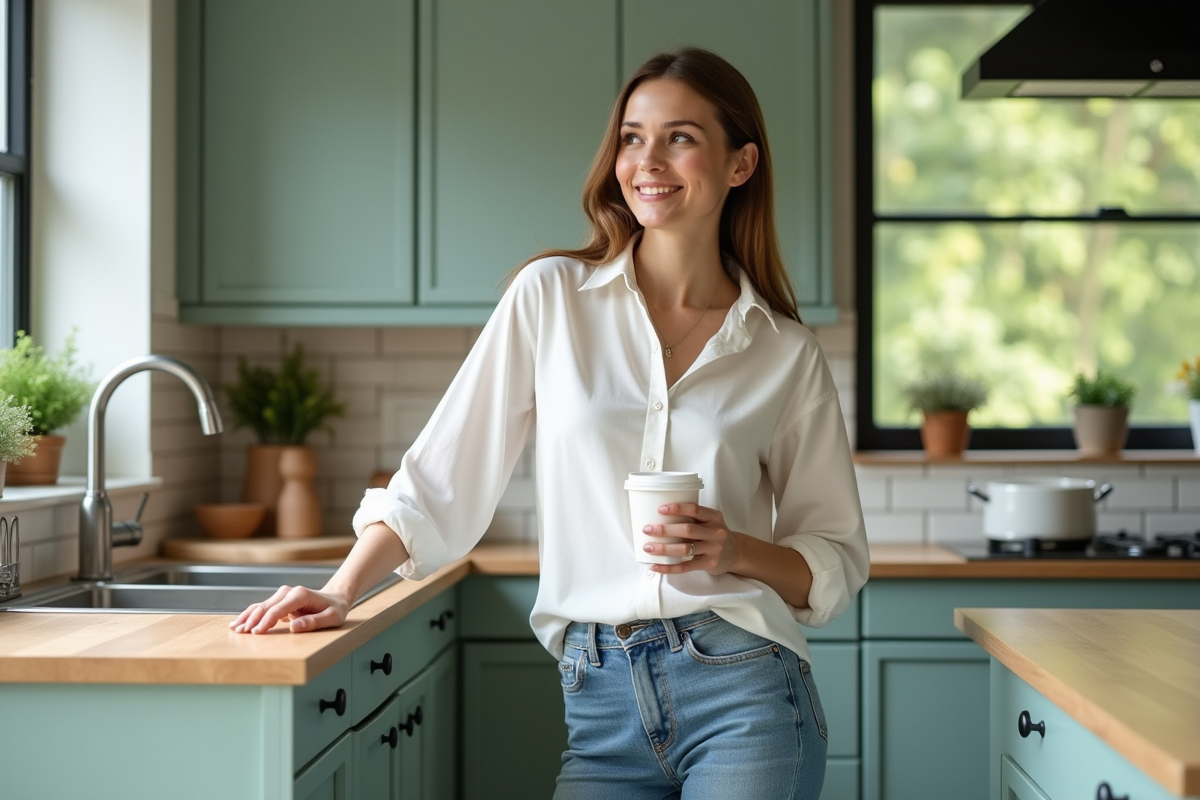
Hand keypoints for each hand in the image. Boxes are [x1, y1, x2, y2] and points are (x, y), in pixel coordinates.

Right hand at [229, 585, 350, 634]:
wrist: (335, 599)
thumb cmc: (335, 610)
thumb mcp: (331, 618)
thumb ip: (314, 622)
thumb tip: (293, 627)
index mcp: (300, 595)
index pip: (278, 609)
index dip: (266, 621)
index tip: (257, 633)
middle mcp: (289, 592)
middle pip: (266, 606)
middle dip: (252, 620)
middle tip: (242, 633)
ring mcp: (283, 595)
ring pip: (261, 606)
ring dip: (247, 617)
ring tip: (235, 628)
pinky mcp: (279, 600)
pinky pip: (262, 607)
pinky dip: (249, 614)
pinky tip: (238, 622)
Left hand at [642, 503, 741, 574]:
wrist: (735, 553)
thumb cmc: (714, 534)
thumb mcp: (710, 521)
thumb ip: (692, 518)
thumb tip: (658, 517)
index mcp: (714, 517)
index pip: (695, 510)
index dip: (677, 509)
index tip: (660, 509)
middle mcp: (716, 532)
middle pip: (687, 530)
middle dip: (665, 530)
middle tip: (647, 529)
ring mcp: (714, 549)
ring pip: (685, 549)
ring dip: (664, 549)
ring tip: (648, 547)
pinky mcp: (709, 564)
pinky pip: (685, 567)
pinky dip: (668, 567)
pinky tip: (655, 566)